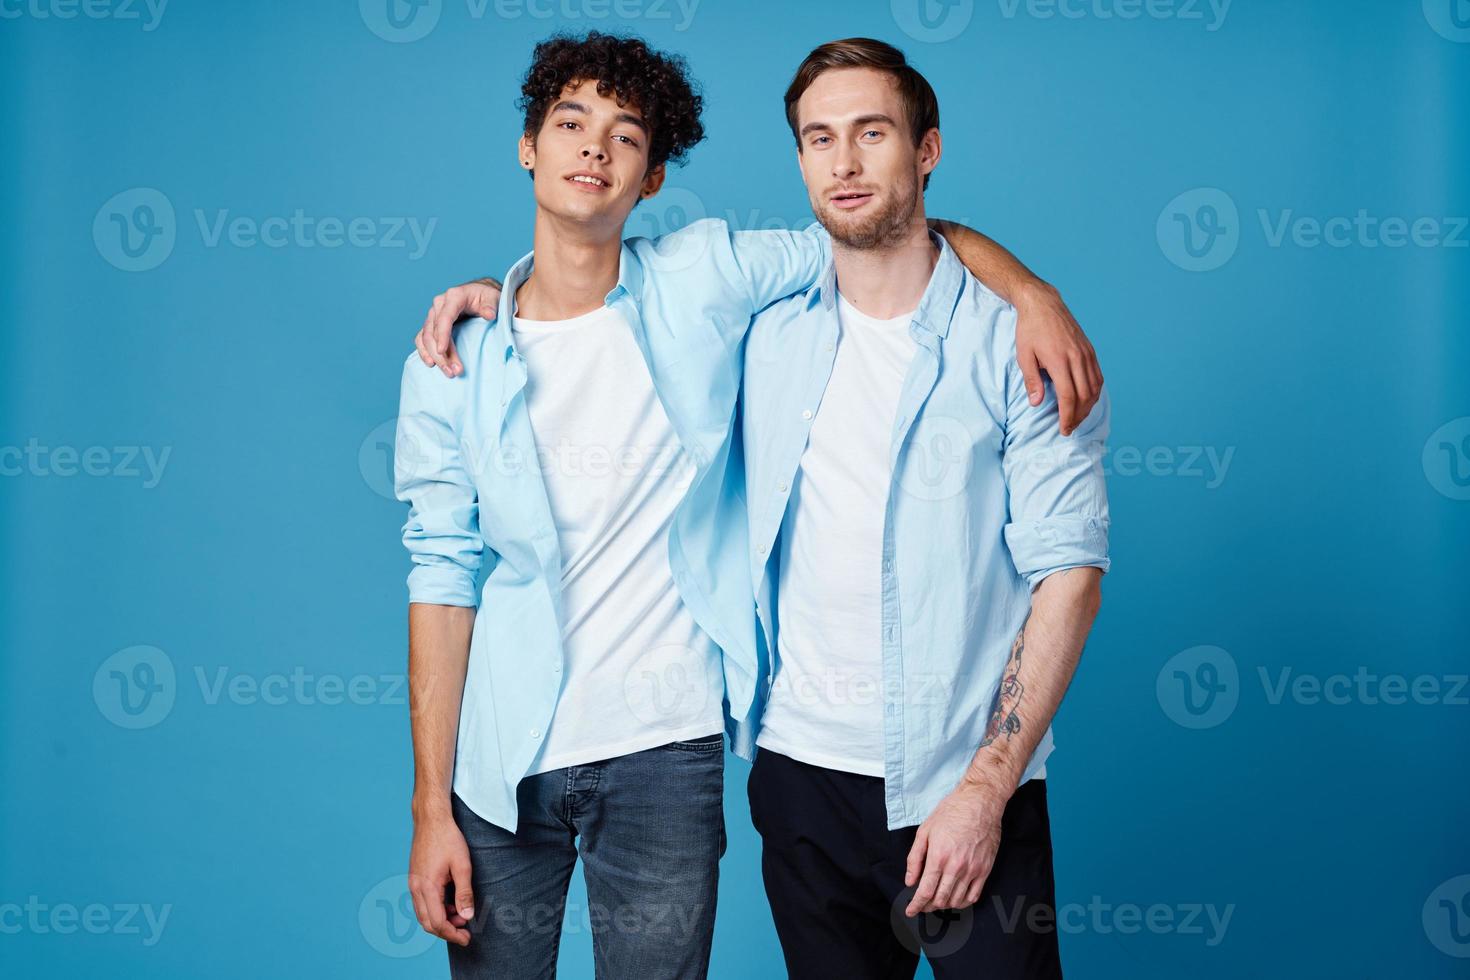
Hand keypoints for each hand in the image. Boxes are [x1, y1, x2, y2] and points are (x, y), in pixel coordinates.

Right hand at [408, 808, 475, 946]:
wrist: (431, 819)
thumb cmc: (448, 838)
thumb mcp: (462, 865)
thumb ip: (464, 893)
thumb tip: (467, 916)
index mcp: (427, 887)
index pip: (437, 922)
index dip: (453, 934)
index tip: (467, 938)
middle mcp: (415, 888)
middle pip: (427, 923)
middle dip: (446, 930)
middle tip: (465, 930)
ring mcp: (412, 884)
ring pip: (423, 914)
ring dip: (441, 920)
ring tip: (461, 914)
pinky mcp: (414, 879)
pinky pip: (422, 903)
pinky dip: (435, 909)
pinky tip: (450, 903)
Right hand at [415, 278, 502, 377]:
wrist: (479, 293)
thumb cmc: (486, 296)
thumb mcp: (493, 298)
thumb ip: (491, 306)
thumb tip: (489, 315)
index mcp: (454, 296)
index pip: (444, 317)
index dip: (442, 335)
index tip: (442, 351)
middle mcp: (440, 304)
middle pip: (433, 331)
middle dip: (441, 354)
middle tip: (453, 371)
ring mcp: (434, 315)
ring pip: (426, 337)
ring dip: (434, 356)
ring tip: (448, 372)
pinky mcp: (432, 324)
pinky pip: (422, 338)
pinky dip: (424, 351)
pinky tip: (431, 364)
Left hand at [903, 781, 1006, 916]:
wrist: (980, 803)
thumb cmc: (951, 812)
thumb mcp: (925, 830)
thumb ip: (915, 858)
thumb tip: (910, 881)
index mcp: (938, 856)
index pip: (925, 891)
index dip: (916, 905)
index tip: (910, 911)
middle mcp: (956, 866)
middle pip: (940, 899)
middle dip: (927, 907)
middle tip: (921, 905)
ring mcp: (973, 869)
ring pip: (956, 900)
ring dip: (944, 905)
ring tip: (936, 901)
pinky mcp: (985, 869)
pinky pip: (974, 896)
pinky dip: (962, 902)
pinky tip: (955, 898)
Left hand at [1014, 281, 1101, 435]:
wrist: (1043, 304)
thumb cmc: (1030, 330)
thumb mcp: (1024, 356)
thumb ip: (1032, 381)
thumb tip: (1036, 403)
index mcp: (1059, 361)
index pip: (1069, 397)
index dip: (1067, 416)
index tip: (1064, 429)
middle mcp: (1077, 358)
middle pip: (1085, 396)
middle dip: (1078, 416)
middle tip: (1069, 428)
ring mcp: (1086, 353)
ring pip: (1094, 387)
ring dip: (1088, 407)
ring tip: (1077, 417)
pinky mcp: (1090, 350)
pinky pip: (1098, 376)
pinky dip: (1095, 392)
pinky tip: (1087, 400)